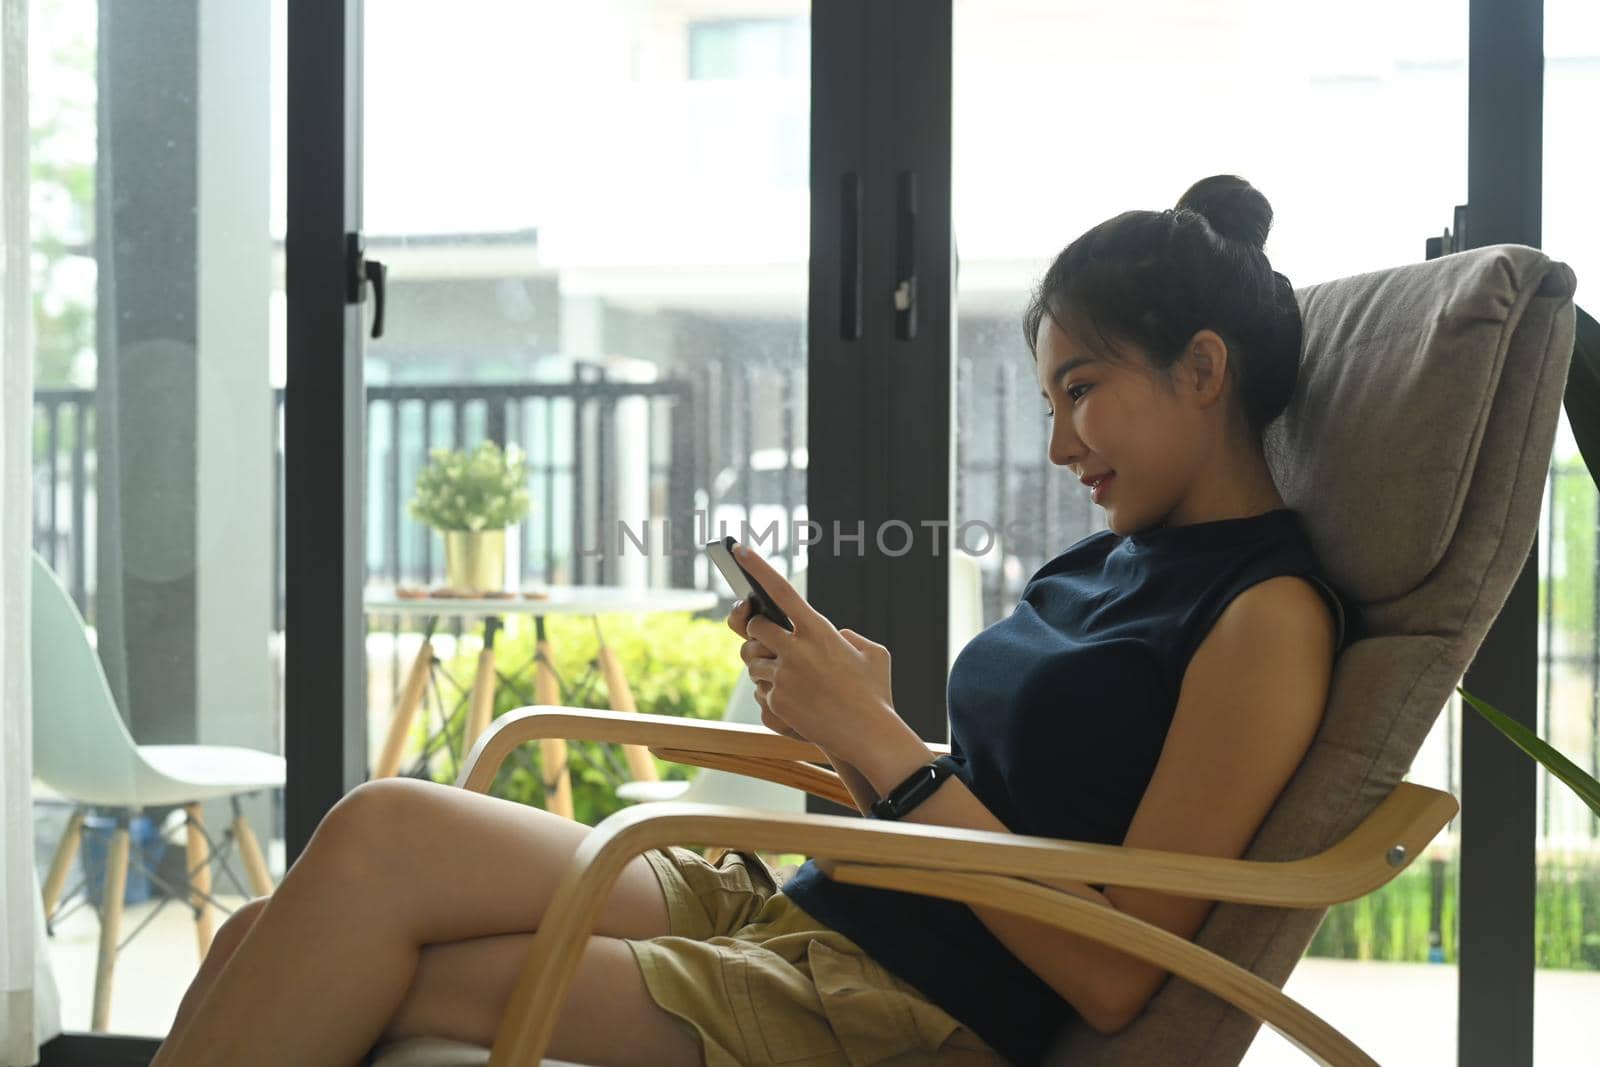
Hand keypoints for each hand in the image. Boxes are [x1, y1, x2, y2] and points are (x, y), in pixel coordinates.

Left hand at [720, 546, 896, 754]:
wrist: (869, 736)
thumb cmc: (875, 694)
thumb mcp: (873, 653)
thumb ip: (850, 636)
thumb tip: (836, 635)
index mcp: (820, 631)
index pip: (782, 591)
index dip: (758, 568)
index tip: (740, 550)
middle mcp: (797, 650)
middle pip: (756, 628)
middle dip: (758, 633)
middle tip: (771, 640)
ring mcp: (784, 677)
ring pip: (753, 661)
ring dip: (765, 666)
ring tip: (792, 678)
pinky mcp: (776, 701)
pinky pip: (760, 690)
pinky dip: (773, 693)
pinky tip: (797, 702)